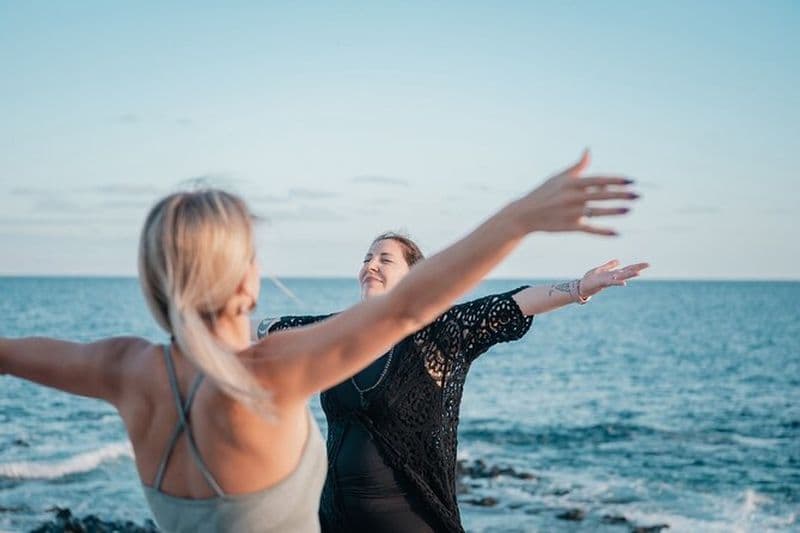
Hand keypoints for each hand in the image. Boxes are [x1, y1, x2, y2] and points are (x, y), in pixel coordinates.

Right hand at [514, 149, 638, 235]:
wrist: (524, 215)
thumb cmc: (543, 193)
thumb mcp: (558, 177)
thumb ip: (577, 167)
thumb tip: (589, 151)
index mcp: (571, 183)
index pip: (598, 180)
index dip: (615, 180)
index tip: (631, 180)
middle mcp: (571, 197)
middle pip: (601, 195)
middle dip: (620, 194)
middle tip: (638, 195)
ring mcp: (570, 213)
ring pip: (596, 211)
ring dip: (614, 211)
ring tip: (629, 209)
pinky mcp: (568, 226)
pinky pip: (589, 229)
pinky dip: (602, 231)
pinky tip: (616, 233)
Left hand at [579, 259, 649, 297]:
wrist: (581, 287)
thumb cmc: (590, 279)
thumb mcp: (600, 269)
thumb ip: (609, 266)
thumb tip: (618, 261)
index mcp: (613, 273)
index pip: (627, 269)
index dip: (637, 266)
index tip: (647, 264)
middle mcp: (613, 277)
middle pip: (627, 271)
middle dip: (638, 268)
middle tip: (648, 264)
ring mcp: (608, 280)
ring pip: (621, 277)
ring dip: (630, 275)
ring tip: (639, 273)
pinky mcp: (602, 283)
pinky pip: (611, 283)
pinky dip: (617, 282)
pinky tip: (624, 283)